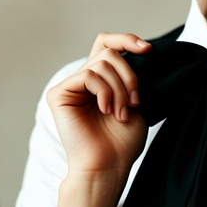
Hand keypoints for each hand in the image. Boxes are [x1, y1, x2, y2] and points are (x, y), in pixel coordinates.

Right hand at [47, 33, 151, 206]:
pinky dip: (105, 92)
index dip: (126, 40)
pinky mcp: (58, 94)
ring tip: (122, 113)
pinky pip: (88, 75)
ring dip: (120, 88)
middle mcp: (83, 81)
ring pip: (102, 63)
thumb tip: (139, 49)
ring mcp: (69, 87)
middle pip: (109, 52)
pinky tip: (107, 110)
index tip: (147, 49)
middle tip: (135, 101)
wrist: (109, 166)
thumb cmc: (122, 141)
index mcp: (100, 81)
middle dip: (129, 75)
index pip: (107, 45)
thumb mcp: (134, 101)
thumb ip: (130, 76)